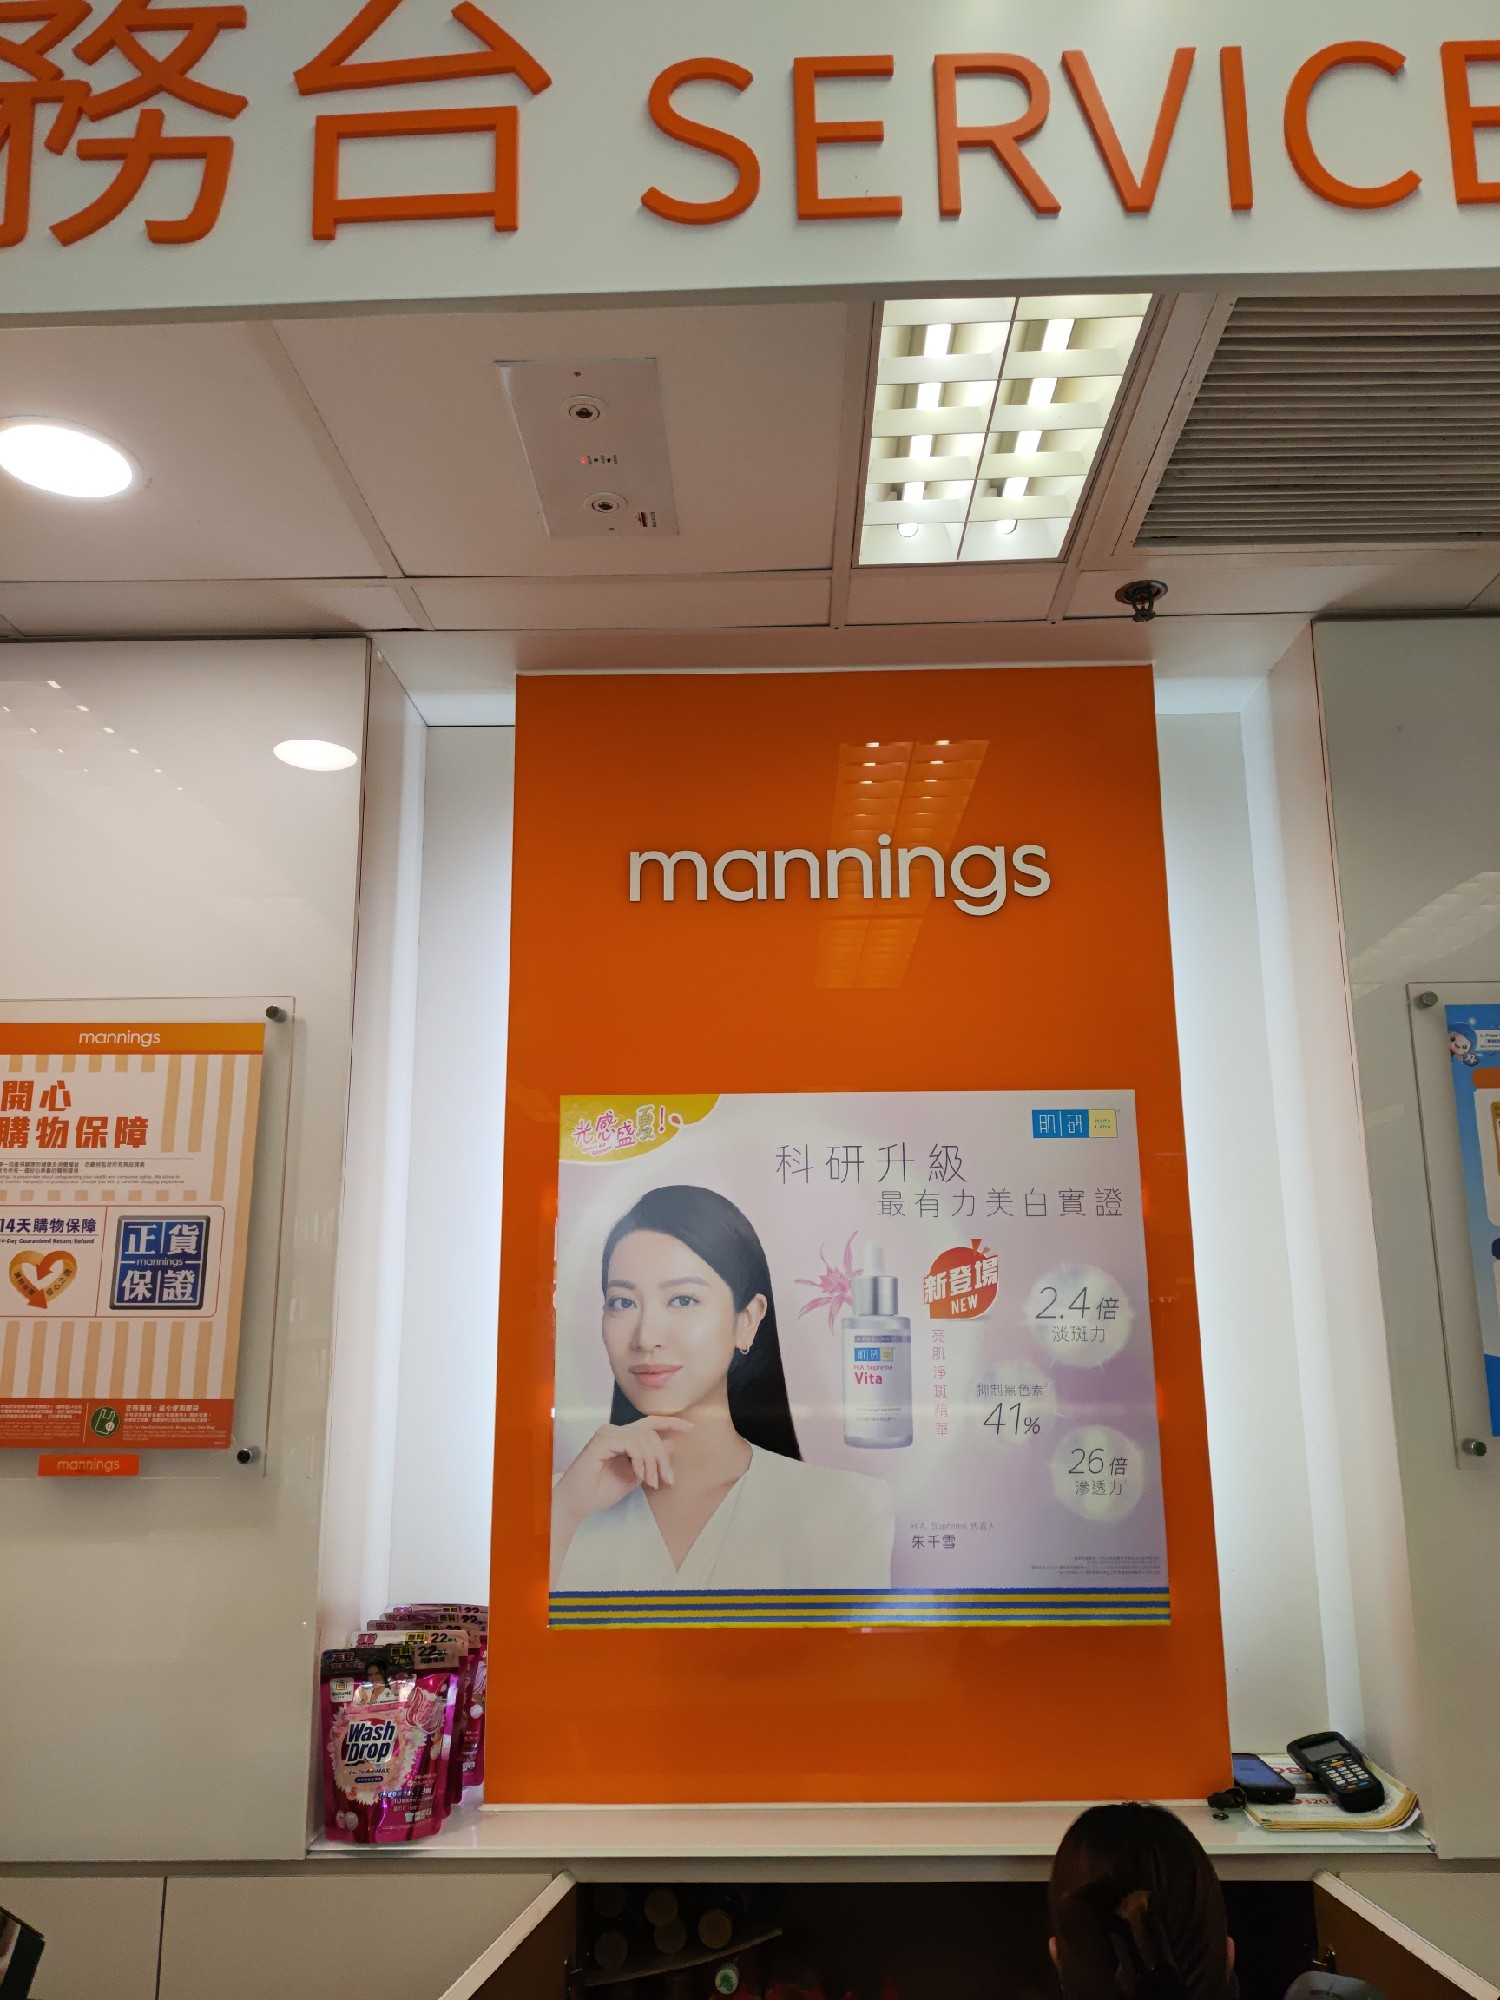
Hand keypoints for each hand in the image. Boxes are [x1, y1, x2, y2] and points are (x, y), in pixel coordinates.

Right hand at [550, 1416, 692, 1577]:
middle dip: (664, 1457)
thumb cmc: (601, 1491)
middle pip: (651, 1433)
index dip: (672, 1423)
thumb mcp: (635, 1475)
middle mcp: (614, 1430)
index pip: (650, 1423)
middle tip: (668, 1480)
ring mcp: (607, 1433)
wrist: (577, 1504)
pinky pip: (633, 1444)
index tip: (691, 1429)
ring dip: (654, 1462)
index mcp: (622, 1436)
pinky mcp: (602, 1440)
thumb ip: (651, 1460)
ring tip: (653, 1482)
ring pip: (645, 1438)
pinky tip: (641, 1476)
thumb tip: (673, 1444)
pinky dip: (642, 1460)